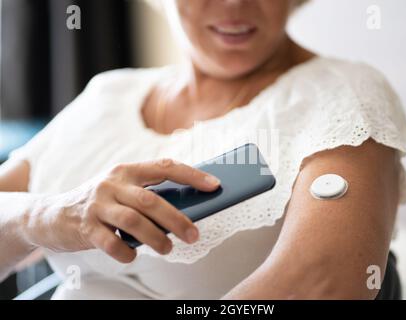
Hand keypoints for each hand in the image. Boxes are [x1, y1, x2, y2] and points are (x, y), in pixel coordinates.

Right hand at [26, 159, 220, 262]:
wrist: (51, 214)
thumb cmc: (101, 203)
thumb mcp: (122, 190)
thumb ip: (147, 196)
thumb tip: (187, 211)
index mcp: (127, 170)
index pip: (165, 167)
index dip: (192, 175)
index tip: (215, 185)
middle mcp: (112, 183)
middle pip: (151, 200)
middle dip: (177, 219)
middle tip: (194, 235)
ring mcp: (97, 204)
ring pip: (133, 220)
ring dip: (156, 238)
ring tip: (168, 249)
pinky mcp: (84, 226)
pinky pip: (110, 242)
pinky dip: (126, 252)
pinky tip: (133, 256)